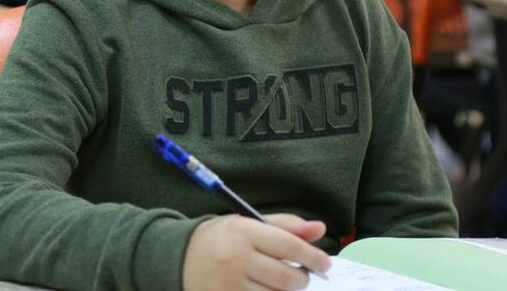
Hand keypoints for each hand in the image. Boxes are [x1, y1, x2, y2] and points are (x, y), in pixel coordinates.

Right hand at [183, 214, 330, 290]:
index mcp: (244, 231)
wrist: (180, 257)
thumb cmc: (223, 238)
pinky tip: (267, 290)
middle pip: (287, 277)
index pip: (290, 246)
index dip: (313, 257)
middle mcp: (236, 258)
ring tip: (283, 283)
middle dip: (302, 279)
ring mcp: (229, 284)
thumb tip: (320, 229)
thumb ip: (287, 225)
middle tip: (303, 276)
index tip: (325, 263)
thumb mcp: (250, 222)